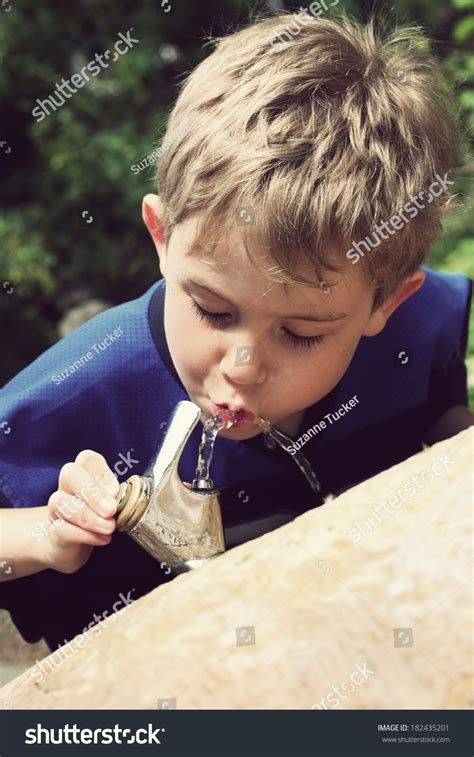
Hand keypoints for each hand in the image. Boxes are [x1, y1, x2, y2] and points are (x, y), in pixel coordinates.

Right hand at [42, 450, 119, 573]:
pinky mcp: (53, 531)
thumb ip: (116, 498)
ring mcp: (56, 508)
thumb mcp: (111, 504)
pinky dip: (84, 535)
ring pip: (60, 501)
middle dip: (92, 492)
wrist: (74, 546)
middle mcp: (67, 486)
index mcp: (85, 474)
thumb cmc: (99, 517)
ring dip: (88, 517)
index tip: (115, 492)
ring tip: (109, 528)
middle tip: (110, 510)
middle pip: (70, 473)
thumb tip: (118, 498)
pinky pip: (61, 529)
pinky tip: (102, 539)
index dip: (102, 473)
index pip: (88, 459)